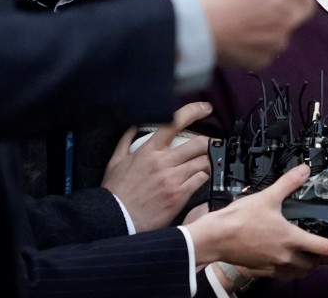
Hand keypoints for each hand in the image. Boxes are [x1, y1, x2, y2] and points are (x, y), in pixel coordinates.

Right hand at [102, 102, 211, 232]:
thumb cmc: (115, 192)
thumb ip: (126, 141)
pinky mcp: (179, 196)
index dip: (193, 111)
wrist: (116, 219)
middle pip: (199, 144)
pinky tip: (201, 178)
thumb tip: (134, 125)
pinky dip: (205, 177)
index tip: (205, 108)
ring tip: (208, 163)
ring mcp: (172, 179)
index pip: (174, 123)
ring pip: (204, 162)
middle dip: (210, 143)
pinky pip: (201, 180)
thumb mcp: (115, 161)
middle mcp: (163, 162)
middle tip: (211, 145)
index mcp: (148, 151)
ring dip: (209, 161)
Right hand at [185, 164, 327, 278]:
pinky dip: (290, 268)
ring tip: (309, 252)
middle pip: (315, 263)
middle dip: (324, 257)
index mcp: (291, 239)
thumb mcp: (267, 196)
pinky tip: (286, 257)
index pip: (326, 248)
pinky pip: (283, 274)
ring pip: (300, 271)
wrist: (215, 238)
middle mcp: (286, 256)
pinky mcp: (263, 269)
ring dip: (308, 263)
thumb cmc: (238, 221)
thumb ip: (288, 183)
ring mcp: (274, 265)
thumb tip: (303, 170)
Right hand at [187, 0, 327, 69]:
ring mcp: (278, 41)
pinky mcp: (263, 59)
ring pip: (284, 24)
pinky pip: (267, 43)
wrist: (190, 28)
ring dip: (270, 15)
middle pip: (304, 3)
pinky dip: (255, 36)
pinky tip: (235, 27)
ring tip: (238, 8)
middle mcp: (291, 17)